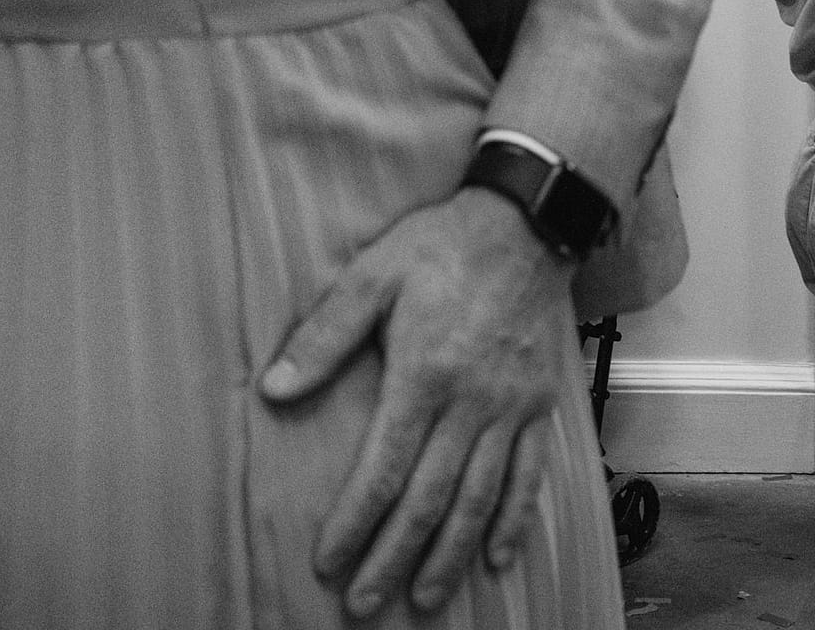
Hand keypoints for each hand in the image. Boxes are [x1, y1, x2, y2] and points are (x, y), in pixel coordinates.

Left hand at [259, 189, 576, 617]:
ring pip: (480, 499)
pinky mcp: (539, 404)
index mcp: (424, 374)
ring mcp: (510, 408)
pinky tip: (496, 556)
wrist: (527, 224)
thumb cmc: (442, 244)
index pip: (384, 469)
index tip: (329, 563)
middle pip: (430, 499)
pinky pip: (528, 474)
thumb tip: (275, 389)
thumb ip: (324, 335)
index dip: (354, 522)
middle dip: (394, 556)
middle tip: (365, 602)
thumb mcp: (372, 275)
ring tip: (424, 596)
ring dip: (450, 555)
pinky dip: (513, 520)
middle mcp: (471, 403)